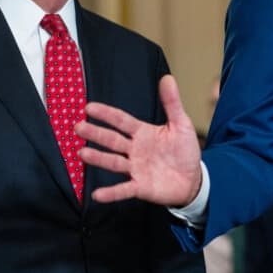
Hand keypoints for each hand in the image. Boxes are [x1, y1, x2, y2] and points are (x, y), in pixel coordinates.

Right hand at [76, 74, 202, 205]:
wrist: (194, 179)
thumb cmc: (184, 150)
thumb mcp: (181, 124)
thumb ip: (172, 103)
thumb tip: (167, 78)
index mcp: (143, 133)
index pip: (122, 121)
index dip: (107, 114)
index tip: (89, 107)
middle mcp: (135, 150)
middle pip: (112, 140)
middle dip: (96, 134)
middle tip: (78, 127)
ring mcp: (136, 168)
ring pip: (114, 162)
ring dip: (98, 158)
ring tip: (82, 153)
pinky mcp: (140, 187)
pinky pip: (123, 190)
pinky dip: (111, 193)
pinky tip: (97, 194)